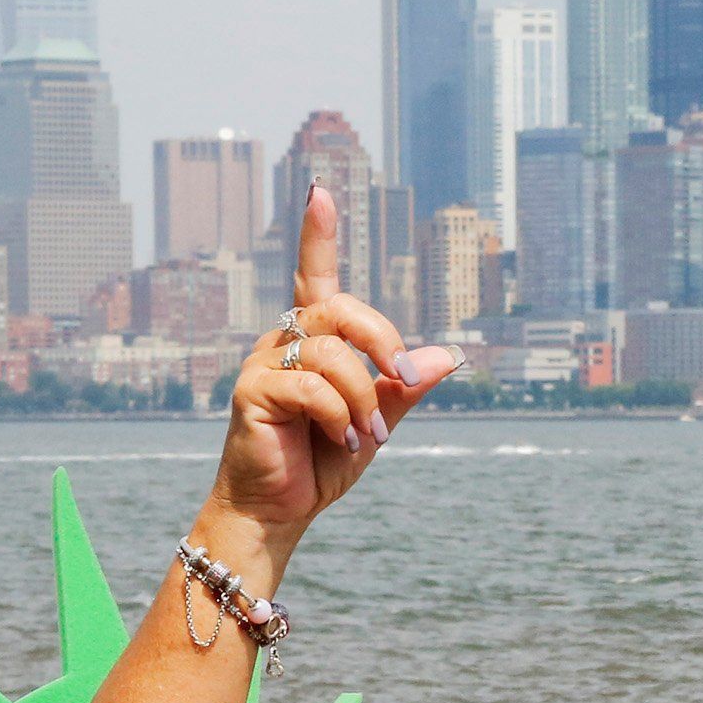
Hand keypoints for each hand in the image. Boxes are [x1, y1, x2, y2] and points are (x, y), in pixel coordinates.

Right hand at [203, 183, 460, 548]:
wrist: (279, 510)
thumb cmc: (320, 463)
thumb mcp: (375, 421)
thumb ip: (404, 387)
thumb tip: (450, 354)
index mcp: (313, 341)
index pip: (317, 275)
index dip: (318, 234)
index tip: (320, 191)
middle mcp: (284, 341)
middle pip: (338, 306)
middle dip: (381, 338)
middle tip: (401, 378)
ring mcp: (263, 363)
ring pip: (331, 352)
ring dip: (364, 396)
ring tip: (366, 436)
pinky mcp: (252, 391)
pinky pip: (312, 386)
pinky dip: (341, 415)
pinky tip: (343, 441)